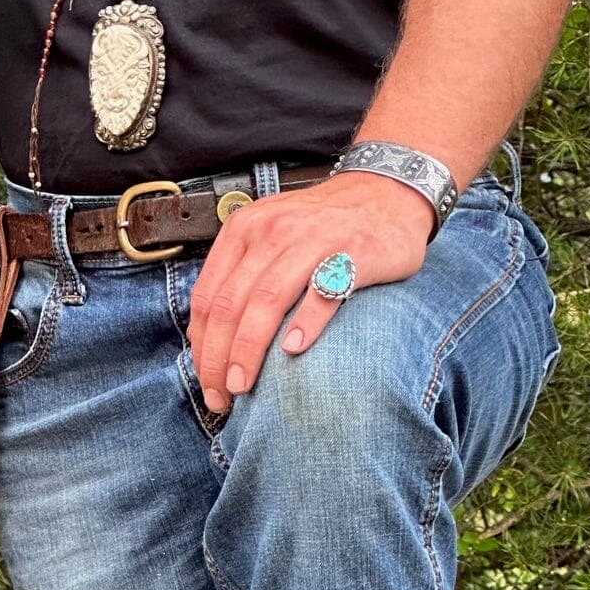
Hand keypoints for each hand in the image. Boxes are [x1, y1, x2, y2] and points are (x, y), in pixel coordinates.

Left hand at [186, 172, 435, 412]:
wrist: (387, 193)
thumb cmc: (324, 225)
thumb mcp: (270, 233)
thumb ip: (242, 272)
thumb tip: (211, 337)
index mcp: (244, 230)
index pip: (208, 296)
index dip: (201, 346)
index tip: (205, 379)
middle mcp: (273, 231)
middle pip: (231, 304)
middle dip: (217, 358)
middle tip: (221, 395)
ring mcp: (314, 240)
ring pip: (266, 300)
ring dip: (248, 350)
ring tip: (243, 384)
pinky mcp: (354, 254)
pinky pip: (323, 293)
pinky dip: (305, 324)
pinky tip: (294, 351)